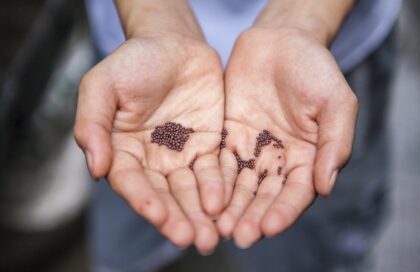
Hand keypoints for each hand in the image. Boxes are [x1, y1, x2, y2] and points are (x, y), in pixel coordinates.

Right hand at [74, 33, 223, 252]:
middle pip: (165, 195)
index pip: (131, 182)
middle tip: (193, 239)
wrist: (173, 43)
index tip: (157, 215)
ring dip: (201, 214)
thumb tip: (95, 169)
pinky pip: (215, 171)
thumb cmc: (133, 61)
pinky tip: (225, 205)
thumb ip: (92, 124)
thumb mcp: (102, 85)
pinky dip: (219, 188)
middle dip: (178, 218)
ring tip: (211, 236)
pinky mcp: (208, 147)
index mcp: (122, 151)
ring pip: (191, 191)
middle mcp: (152, 160)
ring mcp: (182, 156)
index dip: (143, 200)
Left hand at [216, 28, 357, 247]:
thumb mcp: (335, 101)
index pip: (296, 193)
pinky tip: (203, 198)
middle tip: (237, 236)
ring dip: (229, 207)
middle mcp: (278, 161)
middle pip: (264, 196)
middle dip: (252, 217)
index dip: (284, 211)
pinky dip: (211, 182)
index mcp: (308, 157)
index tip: (269, 227)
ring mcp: (251, 150)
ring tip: (217, 226)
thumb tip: (327, 186)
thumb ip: (336, 143)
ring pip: (239, 186)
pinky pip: (218, 163)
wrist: (280, 41)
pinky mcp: (227, 137)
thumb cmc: (315, 68)